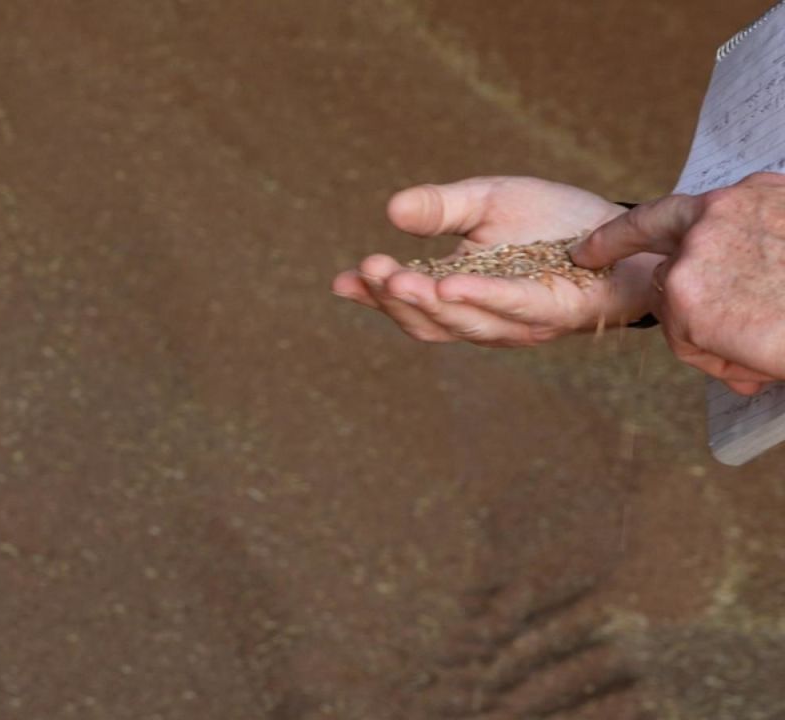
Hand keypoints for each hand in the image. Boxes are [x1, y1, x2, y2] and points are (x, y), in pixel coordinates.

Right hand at [333, 177, 662, 346]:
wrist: (627, 230)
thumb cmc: (555, 221)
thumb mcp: (489, 201)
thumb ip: (442, 208)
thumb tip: (392, 208)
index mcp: (460, 294)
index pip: (409, 302)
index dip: (375, 295)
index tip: (343, 279)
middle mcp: (485, 317)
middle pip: (428, 321)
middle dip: (393, 298)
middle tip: (368, 270)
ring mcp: (518, 322)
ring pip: (461, 321)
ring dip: (426, 302)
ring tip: (394, 278)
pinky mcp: (555, 312)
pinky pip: (511, 307)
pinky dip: (479, 298)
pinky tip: (449, 284)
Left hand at [572, 172, 784, 395]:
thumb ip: (750, 247)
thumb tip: (729, 288)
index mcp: (739, 200)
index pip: (663, 214)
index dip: (619, 236)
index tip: (586, 249)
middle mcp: (709, 221)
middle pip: (668, 275)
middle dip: (691, 309)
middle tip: (717, 320)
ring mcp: (692, 260)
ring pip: (678, 315)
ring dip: (714, 338)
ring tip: (768, 340)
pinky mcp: (687, 303)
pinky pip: (688, 346)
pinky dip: (721, 360)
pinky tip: (760, 355)